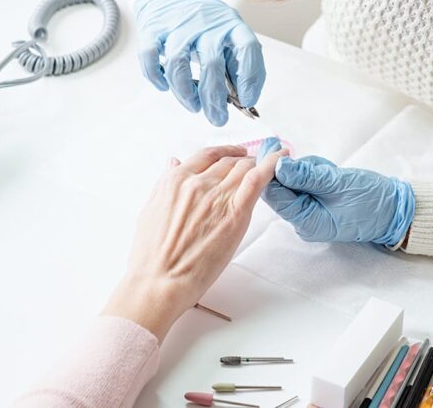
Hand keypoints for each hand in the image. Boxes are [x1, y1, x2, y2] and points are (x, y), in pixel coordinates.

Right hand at [103, 144, 284, 337]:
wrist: (159, 281)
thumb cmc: (151, 255)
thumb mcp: (151, 209)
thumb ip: (164, 183)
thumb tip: (172, 162)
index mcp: (176, 181)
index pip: (207, 155)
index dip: (225, 152)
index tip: (234, 153)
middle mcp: (197, 183)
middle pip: (228, 162)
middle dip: (242, 160)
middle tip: (253, 162)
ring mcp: (217, 197)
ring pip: (243, 168)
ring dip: (257, 163)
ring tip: (269, 162)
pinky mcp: (235, 214)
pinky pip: (256, 181)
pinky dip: (271, 165)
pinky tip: (281, 158)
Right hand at [135, 0, 264, 126]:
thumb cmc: (207, 26)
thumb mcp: (230, 38)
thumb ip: (239, 67)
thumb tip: (246, 101)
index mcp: (232, 25)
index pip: (248, 48)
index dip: (250, 77)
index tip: (247, 101)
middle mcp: (207, 24)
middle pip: (211, 63)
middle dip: (214, 98)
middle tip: (218, 119)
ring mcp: (178, 25)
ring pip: (178, 63)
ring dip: (185, 92)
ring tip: (193, 106)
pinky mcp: (154, 29)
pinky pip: (150, 56)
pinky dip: (155, 75)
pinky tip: (163, 86)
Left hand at [256, 138, 414, 246]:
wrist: (394, 210)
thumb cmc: (371, 201)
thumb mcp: (337, 183)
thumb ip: (306, 176)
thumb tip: (278, 166)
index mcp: (306, 221)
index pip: (276, 195)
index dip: (270, 170)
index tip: (274, 148)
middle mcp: (304, 220)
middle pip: (282, 188)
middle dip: (296, 170)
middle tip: (316, 164)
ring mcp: (311, 212)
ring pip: (295, 182)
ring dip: (309, 170)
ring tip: (330, 171)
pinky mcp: (318, 203)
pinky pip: (307, 184)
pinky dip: (316, 173)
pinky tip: (331, 173)